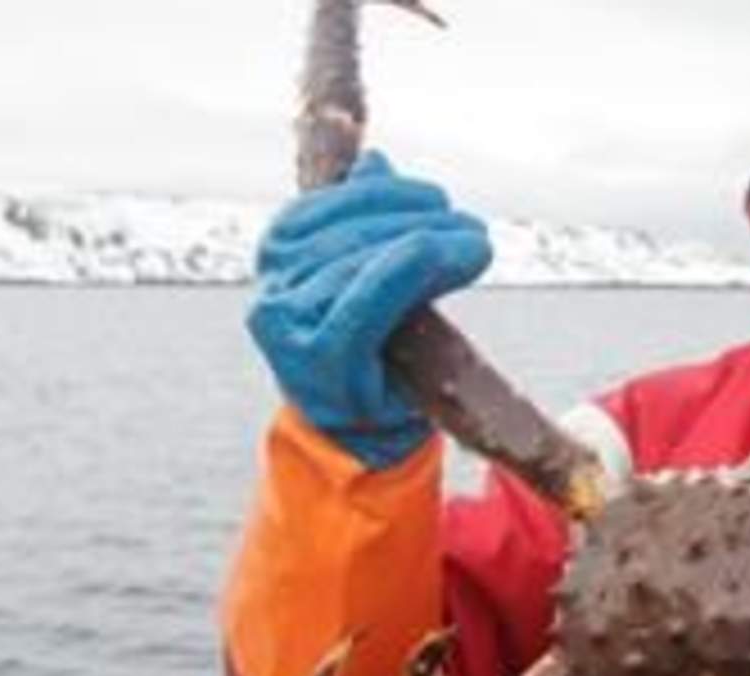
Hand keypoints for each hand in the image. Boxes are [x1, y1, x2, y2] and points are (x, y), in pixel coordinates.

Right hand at [246, 151, 492, 468]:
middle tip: (470, 226)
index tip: (439, 200)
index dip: (387, 194)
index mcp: (277, 254)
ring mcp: (289, 324)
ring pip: (363, 260)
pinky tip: (455, 260)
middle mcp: (273, 286)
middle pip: (349, 232)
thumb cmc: (369, 355)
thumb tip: (375, 164)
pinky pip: (370, 299)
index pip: (329, 204)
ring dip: (430, 242)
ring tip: (476, 243)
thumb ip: (365, 224)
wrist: (360, 437)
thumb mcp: (365, 279)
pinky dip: (415, 270)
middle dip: (417, 219)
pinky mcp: (317, 356)